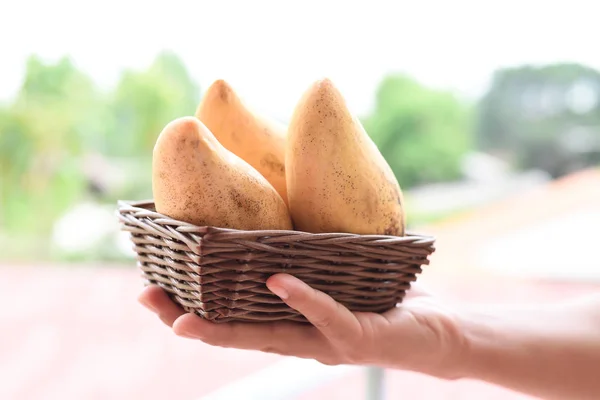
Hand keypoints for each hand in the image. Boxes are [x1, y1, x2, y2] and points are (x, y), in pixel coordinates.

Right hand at [138, 274, 465, 378]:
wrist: (437, 335)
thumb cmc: (381, 301)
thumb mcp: (334, 277)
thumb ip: (303, 260)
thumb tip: (274, 215)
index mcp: (288, 323)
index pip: (229, 317)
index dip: (188, 305)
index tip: (150, 282)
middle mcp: (298, 339)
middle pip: (233, 333)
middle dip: (186, 319)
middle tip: (147, 298)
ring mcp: (325, 342)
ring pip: (266, 336)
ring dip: (223, 326)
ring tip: (184, 314)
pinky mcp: (357, 338)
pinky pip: (326, 316)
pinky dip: (300, 297)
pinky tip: (275, 280)